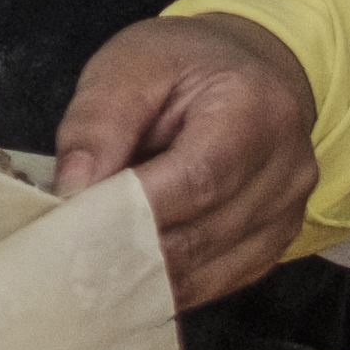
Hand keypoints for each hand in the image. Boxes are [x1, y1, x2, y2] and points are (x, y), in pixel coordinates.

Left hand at [50, 14, 319, 310]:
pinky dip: (166, 285)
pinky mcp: (275, 246)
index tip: (72, 228)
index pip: (197, 180)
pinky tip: (127, 275)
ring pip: (206, 273)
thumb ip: (97, 122)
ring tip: (87, 265)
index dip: (133, 213)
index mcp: (256, 108)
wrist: (246, 73)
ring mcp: (288, 214)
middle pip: (200, 235)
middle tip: (61, 258)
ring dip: (141, 277)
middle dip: (126, 252)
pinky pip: (215, 284)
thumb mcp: (129, 64)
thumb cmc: (183, 64)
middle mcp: (287, 168)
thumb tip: (72, 192)